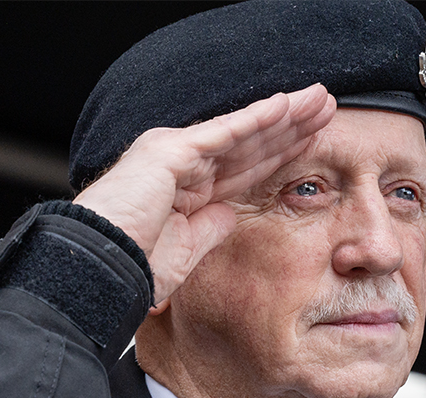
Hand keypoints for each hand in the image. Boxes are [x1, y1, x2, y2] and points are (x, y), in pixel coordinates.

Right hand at [73, 84, 335, 309]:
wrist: (99, 269)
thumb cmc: (131, 267)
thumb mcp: (184, 252)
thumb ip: (210, 229)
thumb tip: (231, 215)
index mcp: (187, 190)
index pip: (245, 167)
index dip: (280, 153)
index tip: (312, 141)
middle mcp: (182, 165)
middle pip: (250, 143)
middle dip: (290, 126)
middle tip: (326, 108)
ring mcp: (175, 154)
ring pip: (243, 131)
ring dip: (284, 115)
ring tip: (319, 100)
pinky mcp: (171, 152)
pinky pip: (224, 132)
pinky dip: (257, 119)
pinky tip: (286, 107)